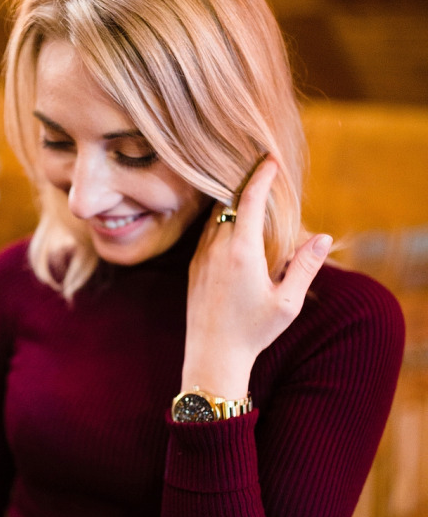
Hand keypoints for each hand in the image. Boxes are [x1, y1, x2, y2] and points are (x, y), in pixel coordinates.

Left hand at [181, 157, 331, 396]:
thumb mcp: (287, 302)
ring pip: (215, 217)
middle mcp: (217, 248)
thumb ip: (305, 266)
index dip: (261, 176)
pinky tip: (234, 228)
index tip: (269, 159)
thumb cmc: (252, 332)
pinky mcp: (193, 268)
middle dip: (246, 185)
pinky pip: (207, 233)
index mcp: (242, 251)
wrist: (212, 357)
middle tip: (263, 172)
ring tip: (250, 197)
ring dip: (231, 204)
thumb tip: (323, 238)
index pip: (249, 200)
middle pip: (229, 202)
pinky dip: (221, 222)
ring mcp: (201, 256)